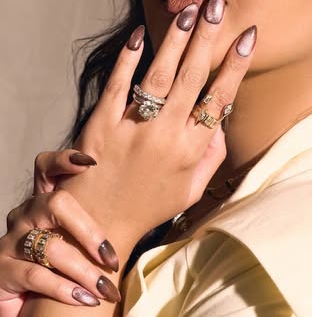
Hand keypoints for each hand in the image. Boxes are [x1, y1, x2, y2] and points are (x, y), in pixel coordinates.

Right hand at [0, 150, 115, 313]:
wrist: (26, 300)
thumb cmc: (62, 263)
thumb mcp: (78, 239)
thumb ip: (99, 223)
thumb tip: (148, 205)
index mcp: (45, 200)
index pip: (46, 167)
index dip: (65, 159)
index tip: (92, 162)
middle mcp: (26, 213)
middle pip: (56, 203)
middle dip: (89, 231)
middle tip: (111, 257)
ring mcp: (11, 239)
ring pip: (51, 246)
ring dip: (83, 270)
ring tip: (104, 287)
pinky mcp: (1, 269)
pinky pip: (36, 275)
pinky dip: (64, 289)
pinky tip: (84, 298)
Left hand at [58, 0, 255, 258]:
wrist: (96, 225)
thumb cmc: (150, 206)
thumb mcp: (191, 190)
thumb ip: (212, 156)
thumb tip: (220, 122)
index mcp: (192, 150)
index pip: (220, 98)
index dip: (236, 64)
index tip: (249, 34)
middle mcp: (166, 135)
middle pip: (192, 77)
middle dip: (208, 37)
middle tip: (218, 4)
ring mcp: (133, 128)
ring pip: (159, 76)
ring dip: (175, 40)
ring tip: (189, 11)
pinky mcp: (102, 124)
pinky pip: (117, 86)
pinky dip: (128, 59)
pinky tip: (138, 35)